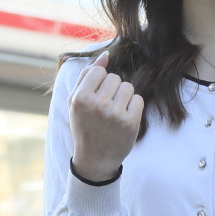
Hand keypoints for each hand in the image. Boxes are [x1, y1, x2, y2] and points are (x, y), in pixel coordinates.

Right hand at [69, 52, 143, 182]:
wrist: (95, 159)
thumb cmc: (84, 126)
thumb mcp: (75, 102)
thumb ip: (87, 76)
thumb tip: (105, 56)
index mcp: (80, 98)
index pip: (99, 71)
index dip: (99, 82)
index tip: (96, 96)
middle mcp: (97, 105)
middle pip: (115, 78)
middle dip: (112, 90)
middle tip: (104, 108)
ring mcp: (115, 114)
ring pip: (128, 87)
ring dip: (123, 97)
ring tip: (114, 112)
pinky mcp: (131, 123)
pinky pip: (138, 99)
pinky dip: (133, 107)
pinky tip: (123, 118)